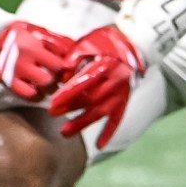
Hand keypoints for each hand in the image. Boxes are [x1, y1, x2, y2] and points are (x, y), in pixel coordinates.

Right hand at [0, 19, 78, 102]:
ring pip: (39, 92)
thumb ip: (59, 43)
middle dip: (58, 80)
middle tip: (60, 75)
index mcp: (30, 48)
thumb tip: (77, 55)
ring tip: (50, 81)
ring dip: (48, 89)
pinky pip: (26, 96)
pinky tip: (39, 88)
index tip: (70, 67)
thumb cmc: (23, 33)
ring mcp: (10, 75)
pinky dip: (36, 95)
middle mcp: (19, 63)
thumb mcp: (40, 32)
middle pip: (49, 82)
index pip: (57, 66)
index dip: (68, 68)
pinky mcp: (5, 82)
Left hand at [47, 25, 146, 148]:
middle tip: (52, 113)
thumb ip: (73, 59)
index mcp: (106, 65)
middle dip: (71, 108)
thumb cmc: (104, 42)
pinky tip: (100, 145)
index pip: (85, 83)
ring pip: (102, 111)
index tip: (52, 102)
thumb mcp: (87, 43)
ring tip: (65, 132)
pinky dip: (109, 132)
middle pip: (92, 99)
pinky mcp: (125, 99)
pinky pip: (118, 118)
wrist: (133, 44)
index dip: (68, 94)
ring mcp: (122, 92)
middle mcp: (116, 80)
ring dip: (83, 123)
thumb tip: (61, 78)